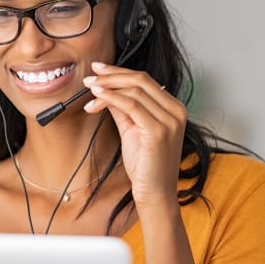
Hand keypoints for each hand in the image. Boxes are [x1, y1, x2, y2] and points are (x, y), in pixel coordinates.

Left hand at [83, 62, 186, 207]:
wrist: (154, 193)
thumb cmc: (145, 166)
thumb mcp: (132, 129)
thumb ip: (123, 109)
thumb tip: (106, 90)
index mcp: (173, 108)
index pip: (145, 80)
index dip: (119, 72)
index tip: (99, 70)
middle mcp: (176, 111)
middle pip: (141, 80)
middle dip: (112, 75)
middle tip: (91, 75)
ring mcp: (170, 120)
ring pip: (134, 90)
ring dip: (107, 87)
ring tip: (89, 88)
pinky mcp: (159, 130)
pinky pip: (130, 105)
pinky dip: (110, 98)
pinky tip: (96, 98)